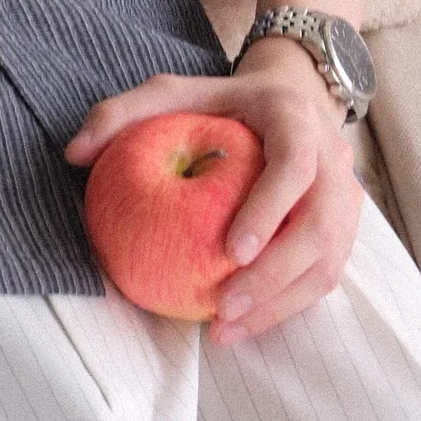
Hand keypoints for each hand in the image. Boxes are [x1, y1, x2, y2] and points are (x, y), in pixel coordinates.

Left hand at [64, 36, 362, 343]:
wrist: (290, 99)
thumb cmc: (221, 102)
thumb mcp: (172, 91)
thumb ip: (122, 112)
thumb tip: (74, 152)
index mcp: (294, 120)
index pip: (294, 165)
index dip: (269, 209)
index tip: (231, 251)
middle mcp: (332, 160)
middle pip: (321, 226)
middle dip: (276, 276)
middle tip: (224, 307)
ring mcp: (346, 198)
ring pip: (328, 262)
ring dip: (281, 304)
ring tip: (226, 330)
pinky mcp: (344, 230)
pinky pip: (324, 276)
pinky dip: (286, 306)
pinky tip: (242, 325)